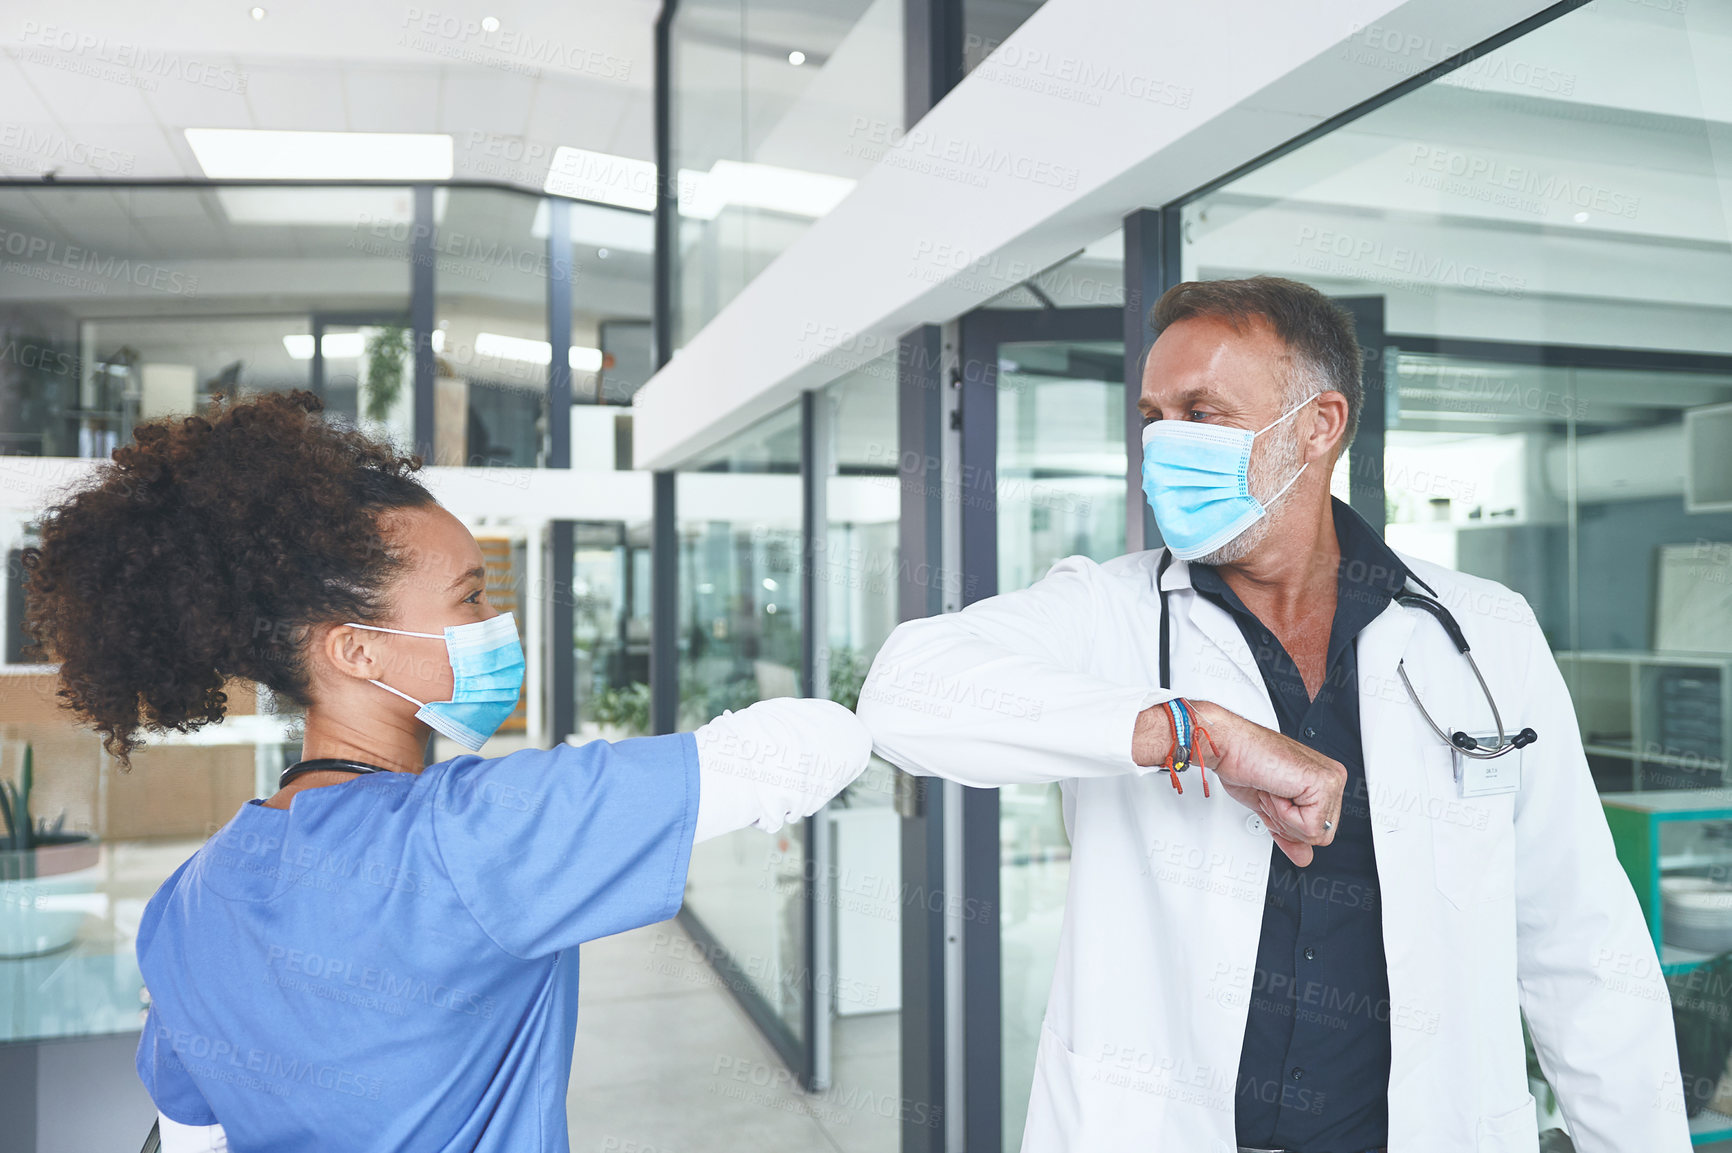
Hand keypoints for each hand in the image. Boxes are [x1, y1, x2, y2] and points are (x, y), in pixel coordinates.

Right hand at [1135, 699, 1345, 866]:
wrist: (1231, 747)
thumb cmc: (1245, 765)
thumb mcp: (1272, 811)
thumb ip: (1291, 834)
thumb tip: (1304, 858)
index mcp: (1324, 782)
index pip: (1320, 830)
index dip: (1290, 826)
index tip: (1274, 797)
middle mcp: (1333, 779)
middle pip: (1321, 835)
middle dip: (1288, 824)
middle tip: (1273, 793)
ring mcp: (1331, 780)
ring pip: (1315, 833)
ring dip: (1283, 817)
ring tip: (1273, 789)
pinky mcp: (1323, 784)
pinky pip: (1308, 826)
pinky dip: (1283, 814)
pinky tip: (1276, 789)